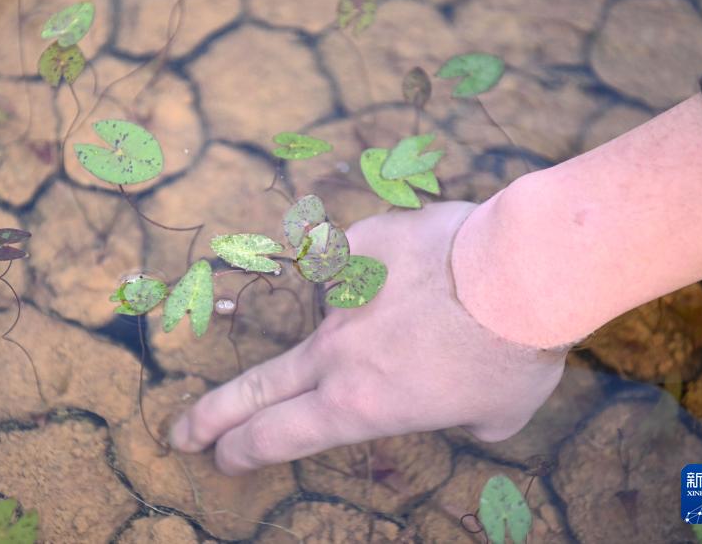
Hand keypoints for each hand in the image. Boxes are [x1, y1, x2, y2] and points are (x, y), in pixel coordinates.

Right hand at [168, 201, 568, 474]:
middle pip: (256, 389)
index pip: (278, 436)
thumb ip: (454, 415)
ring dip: (377, 320)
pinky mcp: (357, 244)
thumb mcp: (493, 416)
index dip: (243, 451)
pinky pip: (366, 262)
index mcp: (358, 404)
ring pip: (340, 314)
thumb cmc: (511, 355)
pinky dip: (393, 268)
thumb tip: (455, 401)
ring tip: (433, 313)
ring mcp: (340, 294)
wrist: (518, 272)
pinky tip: (431, 264)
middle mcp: (337, 352)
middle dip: (212, 416)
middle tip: (183, 431)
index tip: (222, 457)